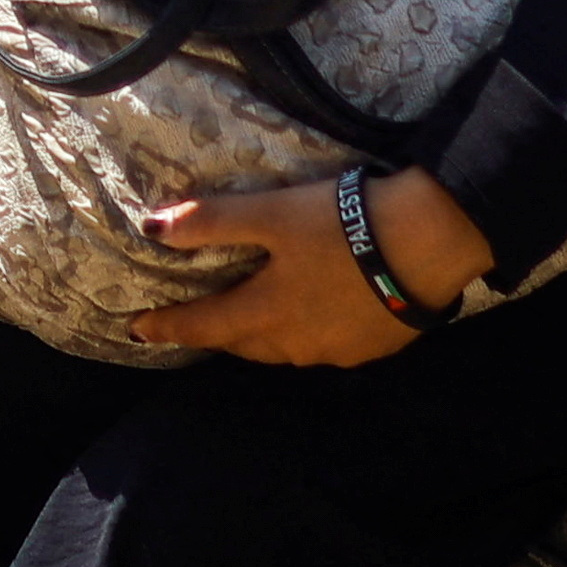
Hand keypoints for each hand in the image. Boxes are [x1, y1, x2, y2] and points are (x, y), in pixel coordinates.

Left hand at [127, 171, 491, 366]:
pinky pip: (321, 348)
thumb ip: (212, 220)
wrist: (430, 243)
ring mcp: (336, 351)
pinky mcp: (371, 348)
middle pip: (242, 344)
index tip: (136, 329)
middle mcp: (295, 344)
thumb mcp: (271, 214)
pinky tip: (313, 317)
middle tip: (197, 321)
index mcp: (264, 313)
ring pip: (282, 350)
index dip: (166, 326)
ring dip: (260, 337)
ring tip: (251, 320)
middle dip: (216, 334)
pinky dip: (304, 334)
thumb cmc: (343, 225)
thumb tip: (151, 228)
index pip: (202, 325)